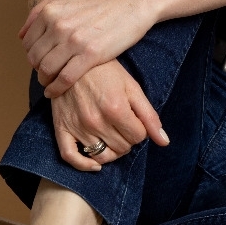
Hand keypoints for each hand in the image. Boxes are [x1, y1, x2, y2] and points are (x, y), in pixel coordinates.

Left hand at [20, 0, 154, 96]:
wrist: (131, 4)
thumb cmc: (100, 0)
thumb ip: (40, 9)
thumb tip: (21, 35)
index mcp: (51, 11)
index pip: (28, 42)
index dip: (31, 54)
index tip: (39, 60)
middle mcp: (58, 26)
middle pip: (35, 58)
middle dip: (37, 68)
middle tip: (44, 74)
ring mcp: (74, 41)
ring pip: (47, 69)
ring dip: (44, 80)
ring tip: (48, 83)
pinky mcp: (90, 55)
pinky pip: (65, 78)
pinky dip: (55, 88)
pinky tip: (54, 91)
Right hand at [50, 59, 167, 170]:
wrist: (72, 59)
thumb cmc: (105, 71)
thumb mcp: (132, 87)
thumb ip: (149, 115)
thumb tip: (164, 141)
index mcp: (116, 109)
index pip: (138, 137)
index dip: (140, 130)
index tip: (134, 120)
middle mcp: (96, 121)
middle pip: (122, 148)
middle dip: (127, 139)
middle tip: (123, 126)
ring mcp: (77, 126)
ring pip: (102, 155)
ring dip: (111, 150)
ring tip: (112, 138)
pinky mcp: (61, 128)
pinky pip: (71, 157)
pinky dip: (84, 165)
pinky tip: (95, 163)